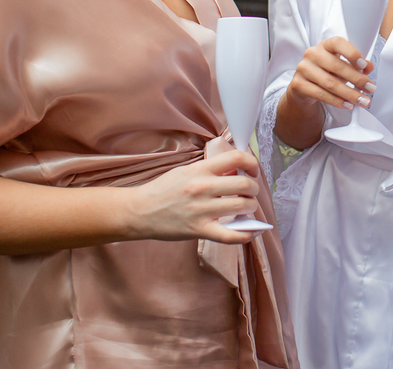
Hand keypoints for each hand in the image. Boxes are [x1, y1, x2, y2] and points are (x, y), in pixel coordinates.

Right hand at [128, 149, 262, 244]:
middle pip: (244, 184)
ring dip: (251, 207)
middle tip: (251, 192)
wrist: (139, 212)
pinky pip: (230, 235)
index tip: (253, 170)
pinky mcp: (199, 230)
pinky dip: (246, 234)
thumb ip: (210, 170)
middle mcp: (202, 187)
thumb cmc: (162, 190)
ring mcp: (201, 210)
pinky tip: (251, 231)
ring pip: (242, 206)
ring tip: (247, 208)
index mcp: (200, 170)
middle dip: (254, 188)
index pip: (236, 157)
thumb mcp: (186, 171)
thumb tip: (237, 171)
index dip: (252, 162)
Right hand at [284, 36, 375, 111]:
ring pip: (330, 83)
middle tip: (370, 89)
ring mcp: (303, 69)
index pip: (337, 43)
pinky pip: (321, 94)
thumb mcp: (341, 66)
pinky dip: (337, 101)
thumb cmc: (326, 72)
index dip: (352, 53)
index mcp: (325, 45)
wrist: (304, 87)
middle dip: (357, 79)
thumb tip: (369, 67)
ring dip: (349, 93)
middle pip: (337, 66)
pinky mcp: (298, 84)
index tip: (364, 65)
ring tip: (362, 100)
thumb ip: (356, 65)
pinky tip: (348, 104)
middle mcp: (312, 54)